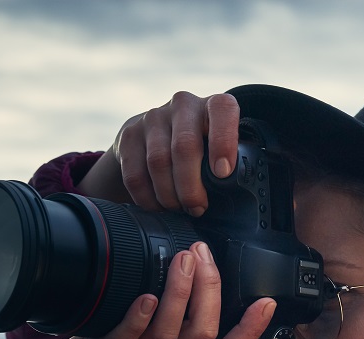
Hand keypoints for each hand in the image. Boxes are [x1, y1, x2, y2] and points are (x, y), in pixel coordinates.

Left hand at [22, 241, 274, 338]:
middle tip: (204, 254)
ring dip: (180, 293)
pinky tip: (144, 296)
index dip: (251, 330)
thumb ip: (170, 336)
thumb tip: (184, 292)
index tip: (267, 302)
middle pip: (203, 332)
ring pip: (170, 332)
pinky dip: (136, 318)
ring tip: (183, 259)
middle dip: (211, 290)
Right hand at [76, 91, 239, 215]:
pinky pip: (134, 174)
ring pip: (158, 162)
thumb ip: (229, 167)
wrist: (159, 136)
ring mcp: (153, 117)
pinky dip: (147, 198)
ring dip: (169, 195)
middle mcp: (182, 105)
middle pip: (184, 147)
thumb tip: (234, 200)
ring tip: (178, 209)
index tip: (223, 173)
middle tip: (197, 208)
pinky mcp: (129, 134)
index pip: (222, 111)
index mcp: (213, 106)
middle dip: (191, 187)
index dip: (223, 142)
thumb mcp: (219, 151)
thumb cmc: (201, 152)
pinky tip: (158, 206)